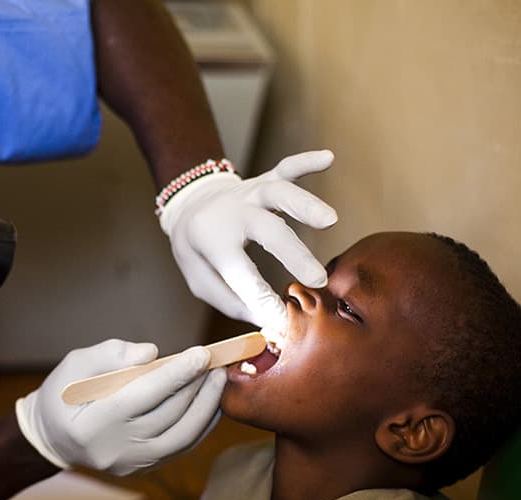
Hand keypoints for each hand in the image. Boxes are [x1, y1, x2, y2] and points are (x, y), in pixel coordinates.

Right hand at [15, 339, 225, 475]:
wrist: (54, 436)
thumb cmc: (63, 393)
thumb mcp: (75, 364)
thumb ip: (111, 355)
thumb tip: (152, 354)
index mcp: (91, 424)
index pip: (141, 397)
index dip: (174, 375)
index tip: (201, 353)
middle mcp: (113, 451)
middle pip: (167, 417)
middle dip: (197, 387)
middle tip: (215, 360)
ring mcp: (130, 465)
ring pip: (182, 436)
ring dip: (207, 407)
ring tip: (218, 379)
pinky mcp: (143, 469)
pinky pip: (182, 447)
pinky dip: (201, 424)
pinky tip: (210, 402)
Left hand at [159, 150, 337, 334]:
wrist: (190, 203)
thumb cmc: (198, 249)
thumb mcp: (199, 279)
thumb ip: (229, 299)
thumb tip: (266, 320)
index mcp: (213, 242)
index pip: (241, 275)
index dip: (262, 299)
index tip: (284, 320)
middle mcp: (234, 214)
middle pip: (267, 231)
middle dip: (293, 254)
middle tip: (317, 278)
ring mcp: (250, 193)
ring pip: (278, 193)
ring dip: (304, 205)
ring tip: (330, 221)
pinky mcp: (265, 180)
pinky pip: (286, 167)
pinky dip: (305, 162)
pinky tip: (327, 158)